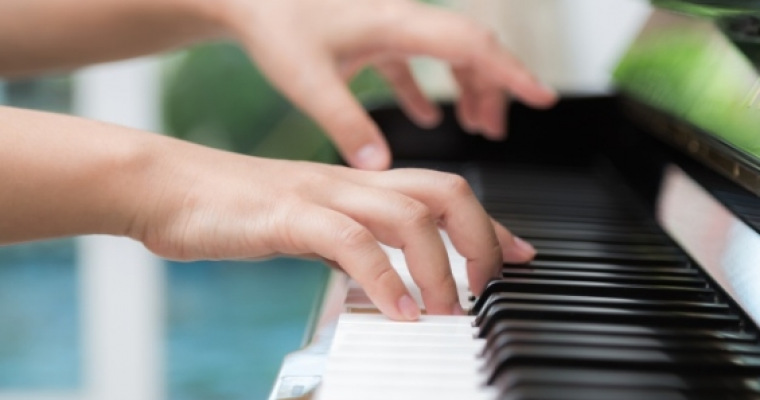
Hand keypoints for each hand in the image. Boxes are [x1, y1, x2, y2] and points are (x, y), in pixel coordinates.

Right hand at [133, 139, 535, 319]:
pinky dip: (384, 278)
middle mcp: (349, 183)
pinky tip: (398, 311)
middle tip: (488, 286)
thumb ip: (350, 245)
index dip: (488, 224)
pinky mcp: (289, 215)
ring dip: (440, 267)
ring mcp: (321, 195)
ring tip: (449, 311)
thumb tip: (385, 280)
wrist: (168, 187)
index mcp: (357, 185)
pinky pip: (351, 242)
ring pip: (407, 215)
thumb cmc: (235, 209)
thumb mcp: (307, 226)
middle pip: (442, 191)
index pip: (440, 193)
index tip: (519, 256)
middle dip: (481, 238)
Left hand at [222, 0, 556, 169]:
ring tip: (477, 126)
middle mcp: (401, 19)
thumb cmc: (273, 24)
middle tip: (498, 129)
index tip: (542, 97)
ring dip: (468, 87)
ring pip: (449, 52)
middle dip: (493, 87)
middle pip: (469, 48)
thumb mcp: (309, 81)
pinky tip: (428, 117)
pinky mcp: (375, 34)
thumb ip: (345, 124)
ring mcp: (390, 25)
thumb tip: (379, 165)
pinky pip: (417, 60)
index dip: (510, 72)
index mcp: (395, 24)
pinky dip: (430, 89)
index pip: (470, 44)